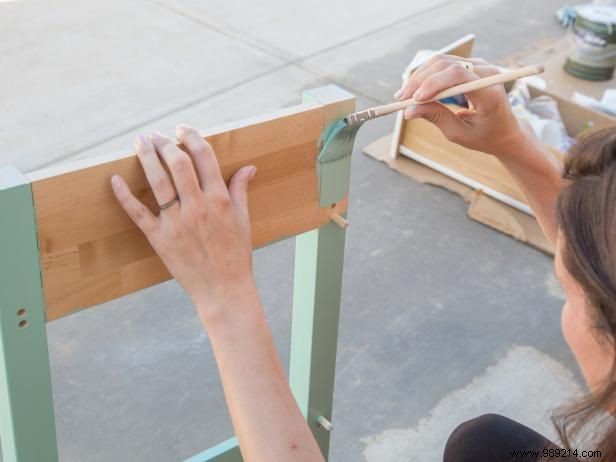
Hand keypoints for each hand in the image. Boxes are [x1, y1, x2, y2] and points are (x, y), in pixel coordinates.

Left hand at [110, 125, 257, 324]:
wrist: (223, 289)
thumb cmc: (236, 255)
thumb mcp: (243, 221)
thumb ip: (241, 191)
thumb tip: (249, 168)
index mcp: (219, 200)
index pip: (204, 157)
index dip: (192, 137)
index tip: (183, 129)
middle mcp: (197, 207)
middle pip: (178, 164)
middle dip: (165, 143)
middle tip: (156, 135)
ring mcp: (176, 223)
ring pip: (157, 182)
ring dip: (146, 157)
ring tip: (139, 142)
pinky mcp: (160, 239)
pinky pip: (138, 213)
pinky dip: (124, 196)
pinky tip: (114, 179)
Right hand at [394, 55, 527, 156]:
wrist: (506, 130)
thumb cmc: (485, 136)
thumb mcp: (459, 133)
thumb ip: (436, 118)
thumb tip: (408, 111)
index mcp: (489, 91)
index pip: (458, 75)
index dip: (433, 84)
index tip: (413, 100)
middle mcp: (486, 72)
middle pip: (445, 65)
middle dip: (420, 81)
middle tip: (400, 99)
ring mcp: (479, 65)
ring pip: (441, 61)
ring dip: (419, 77)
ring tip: (403, 96)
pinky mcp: (471, 65)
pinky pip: (443, 64)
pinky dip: (426, 76)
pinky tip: (414, 90)